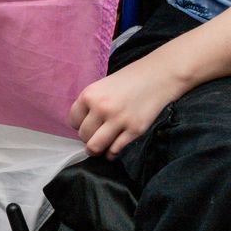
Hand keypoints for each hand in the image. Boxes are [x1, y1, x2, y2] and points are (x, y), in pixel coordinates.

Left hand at [68, 58, 186, 157]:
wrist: (157, 77)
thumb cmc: (128, 81)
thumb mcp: (102, 86)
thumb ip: (91, 104)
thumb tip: (82, 126)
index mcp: (90, 95)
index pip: (73, 121)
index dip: (79, 125)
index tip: (86, 126)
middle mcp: (101, 108)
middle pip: (83, 135)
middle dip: (88, 139)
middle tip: (95, 137)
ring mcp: (118, 120)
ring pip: (95, 146)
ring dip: (96, 150)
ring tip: (100, 149)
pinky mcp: (134, 130)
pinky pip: (115, 149)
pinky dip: (112, 153)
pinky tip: (113, 150)